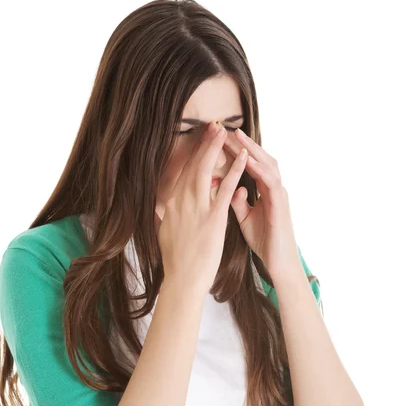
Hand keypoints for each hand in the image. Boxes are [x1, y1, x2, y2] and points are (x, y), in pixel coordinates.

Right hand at [156, 122, 247, 294]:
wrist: (183, 280)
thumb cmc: (177, 261)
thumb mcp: (165, 234)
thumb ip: (163, 218)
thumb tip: (159, 210)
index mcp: (172, 205)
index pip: (183, 174)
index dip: (193, 155)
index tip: (201, 141)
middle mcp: (181, 202)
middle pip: (193, 166)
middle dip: (204, 144)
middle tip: (215, 125)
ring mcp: (196, 209)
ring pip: (206, 170)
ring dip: (217, 148)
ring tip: (227, 131)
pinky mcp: (213, 218)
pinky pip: (225, 189)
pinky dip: (235, 171)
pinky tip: (244, 158)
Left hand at [223, 128, 301, 279]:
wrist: (279, 262)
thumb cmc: (265, 241)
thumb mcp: (245, 219)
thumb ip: (238, 202)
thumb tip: (231, 189)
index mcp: (264, 191)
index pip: (251, 164)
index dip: (237, 151)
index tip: (220, 139)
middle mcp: (273, 188)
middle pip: (260, 158)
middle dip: (244, 143)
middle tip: (226, 129)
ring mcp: (279, 194)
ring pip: (267, 164)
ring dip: (252, 149)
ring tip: (237, 136)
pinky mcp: (280, 204)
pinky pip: (271, 181)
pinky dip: (260, 169)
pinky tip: (249, 160)